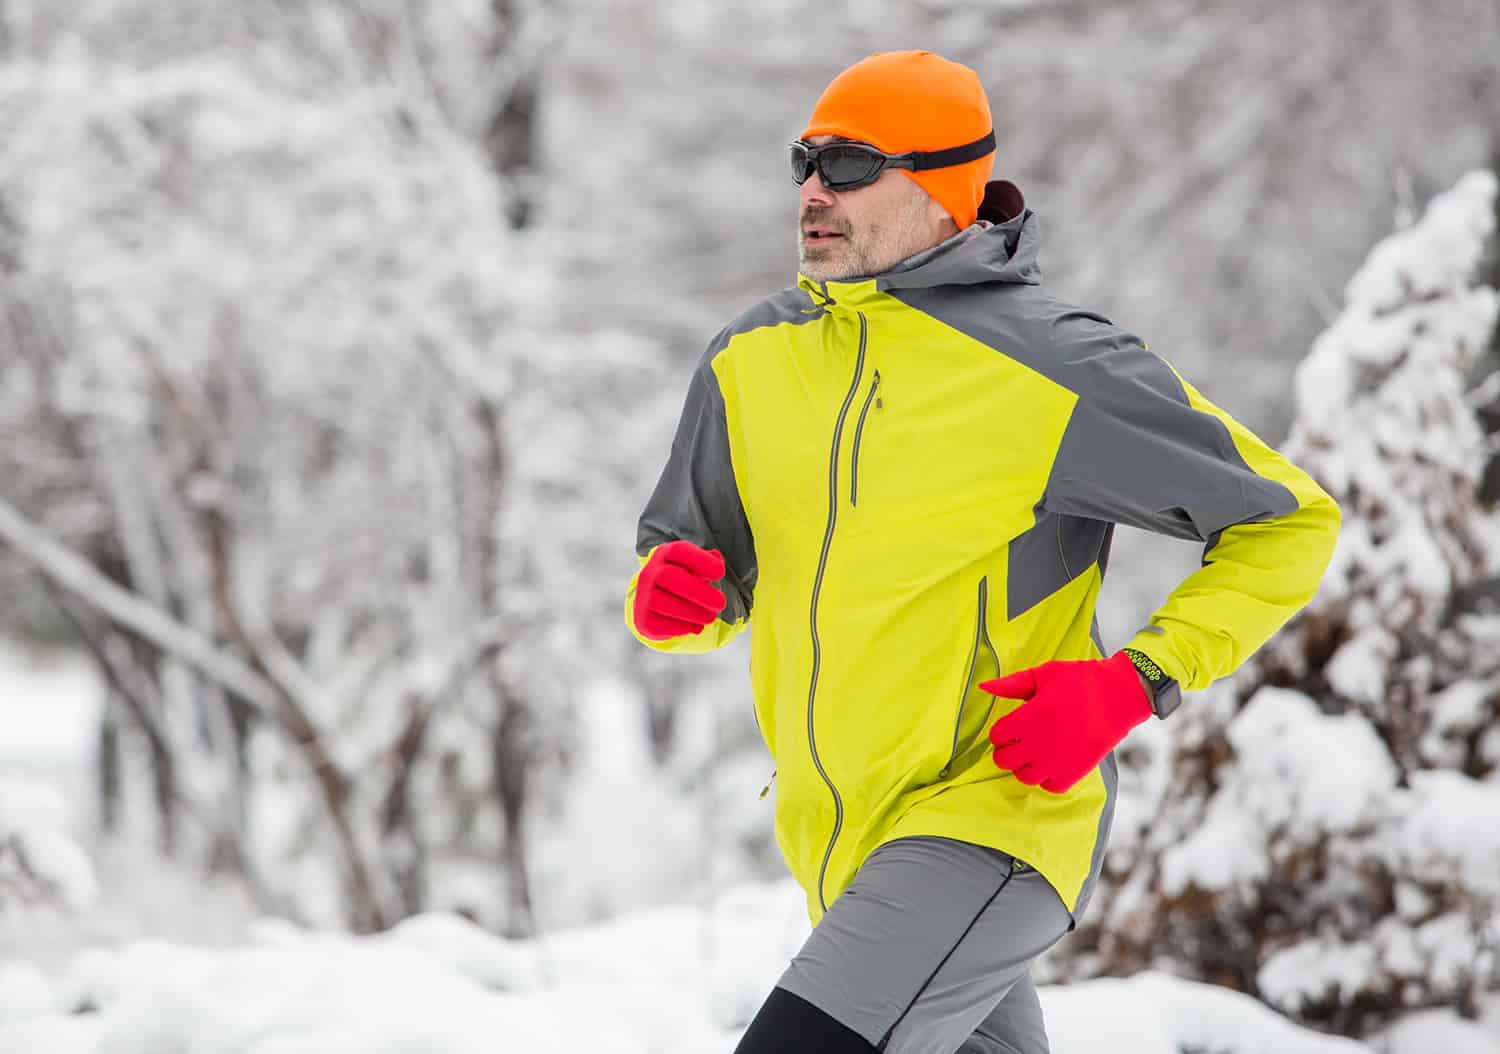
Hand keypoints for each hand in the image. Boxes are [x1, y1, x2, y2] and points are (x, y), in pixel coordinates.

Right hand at [633, 540, 727, 639]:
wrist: (656, 607)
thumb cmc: (683, 582)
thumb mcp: (695, 568)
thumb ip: (708, 561)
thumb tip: (716, 557)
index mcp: (664, 554)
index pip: (678, 550)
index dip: (700, 560)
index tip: (720, 573)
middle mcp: (649, 572)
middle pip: (668, 575)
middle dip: (698, 591)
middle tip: (721, 603)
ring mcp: (643, 596)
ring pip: (661, 601)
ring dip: (692, 612)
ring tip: (711, 617)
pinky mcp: (644, 619)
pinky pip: (659, 623)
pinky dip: (682, 627)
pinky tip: (697, 627)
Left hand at [980, 651, 1151, 793]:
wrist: (1120, 695)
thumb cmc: (1081, 680)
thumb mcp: (1044, 674)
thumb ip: (1012, 684)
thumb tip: (984, 687)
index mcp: (1028, 718)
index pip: (997, 736)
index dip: (1000, 731)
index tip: (1010, 726)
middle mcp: (1039, 743)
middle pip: (1004, 760)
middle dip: (1006, 750)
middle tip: (1018, 740)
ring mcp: (1056, 761)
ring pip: (1024, 777)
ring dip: (1024, 766)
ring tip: (1033, 753)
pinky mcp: (1075, 772)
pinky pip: (1049, 786)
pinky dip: (1046, 778)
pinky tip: (1051, 763)